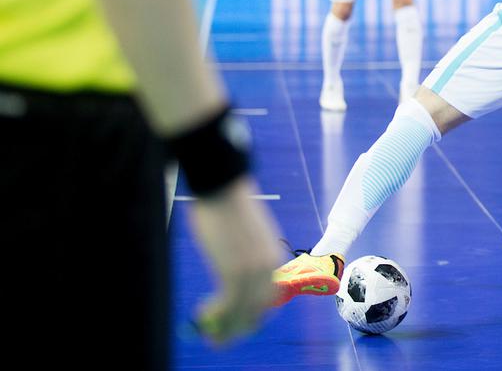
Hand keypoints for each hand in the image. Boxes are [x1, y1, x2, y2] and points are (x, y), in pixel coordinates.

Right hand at [189, 177, 281, 344]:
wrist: (222, 188)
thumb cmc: (228, 209)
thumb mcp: (245, 238)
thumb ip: (246, 258)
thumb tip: (234, 274)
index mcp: (274, 259)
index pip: (270, 299)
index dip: (254, 316)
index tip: (238, 324)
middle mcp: (268, 269)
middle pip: (258, 311)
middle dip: (239, 329)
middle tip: (220, 339)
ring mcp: (252, 272)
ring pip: (242, 313)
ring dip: (225, 328)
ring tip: (209, 335)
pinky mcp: (233, 272)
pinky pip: (227, 306)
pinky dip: (214, 315)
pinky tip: (201, 313)